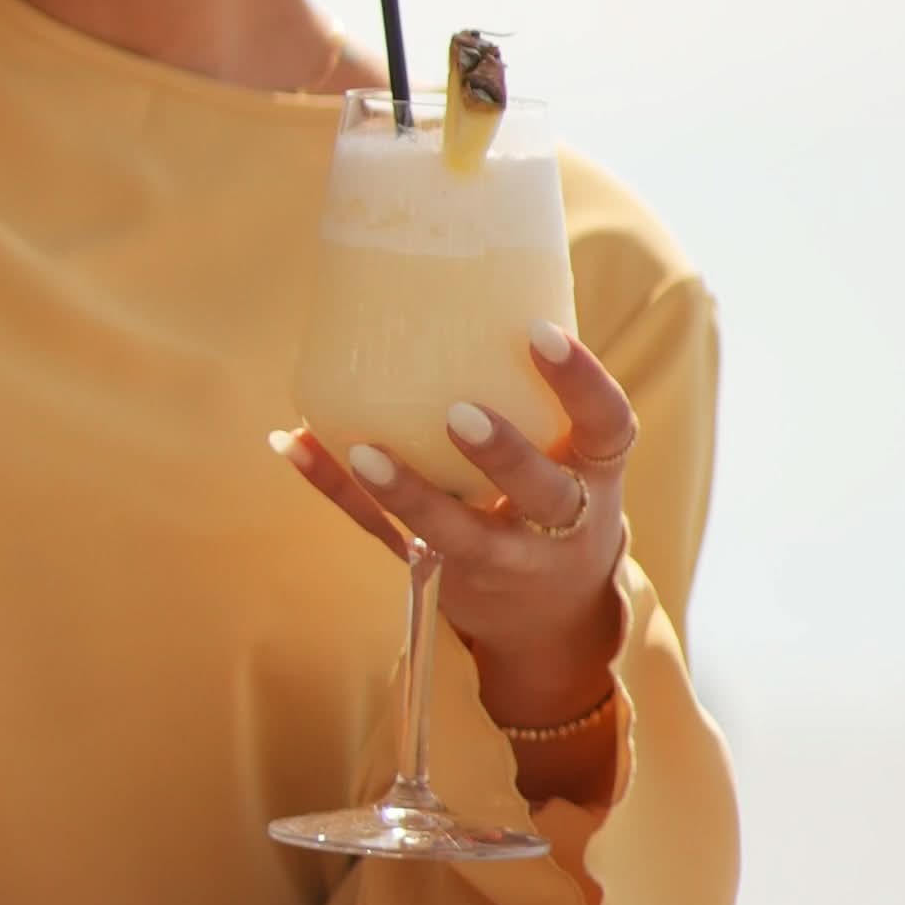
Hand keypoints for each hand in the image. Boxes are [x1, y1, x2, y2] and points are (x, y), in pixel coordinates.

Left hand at [277, 328, 635, 738]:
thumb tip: (457, 287)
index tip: (539, 331)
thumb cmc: (555, 499)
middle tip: (458, 413)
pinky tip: (297, 447)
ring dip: (408, 493)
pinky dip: (341, 493)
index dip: (580, 381)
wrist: (554, 617)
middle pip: (540, 494)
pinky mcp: (441, 575)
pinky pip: (385, 537)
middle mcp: (557, 526)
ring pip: (456, 534)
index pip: (607, 426)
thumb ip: (537, 396)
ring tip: (363, 449)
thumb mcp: (575, 457)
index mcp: (595, 476)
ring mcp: (499, 559)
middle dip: (503, 455)